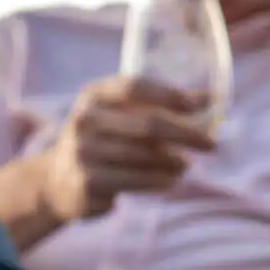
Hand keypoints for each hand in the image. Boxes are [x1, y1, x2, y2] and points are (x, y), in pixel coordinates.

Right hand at [39, 76, 216, 221]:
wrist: (57, 180)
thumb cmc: (103, 139)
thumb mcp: (123, 115)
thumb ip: (162, 104)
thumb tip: (210, 97)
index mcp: (95, 95)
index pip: (135, 86)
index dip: (170, 94)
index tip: (199, 105)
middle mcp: (85, 120)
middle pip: (148, 124)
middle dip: (186, 134)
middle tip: (211, 145)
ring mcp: (83, 152)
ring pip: (145, 156)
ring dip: (174, 162)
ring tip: (186, 164)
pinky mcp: (87, 182)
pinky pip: (136, 181)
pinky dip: (159, 181)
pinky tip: (170, 180)